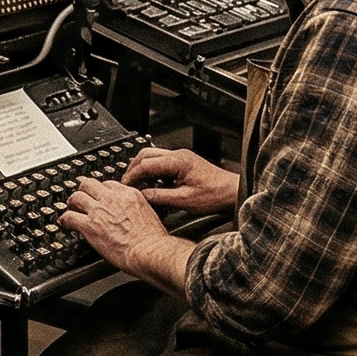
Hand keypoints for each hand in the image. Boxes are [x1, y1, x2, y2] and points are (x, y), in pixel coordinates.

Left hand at [62, 177, 173, 276]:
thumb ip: (136, 210)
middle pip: (89, 184)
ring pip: (76, 197)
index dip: (101, 191)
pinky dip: (65, 220)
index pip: (109, 184)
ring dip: (72, 203)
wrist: (148, 251)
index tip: (99, 197)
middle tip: (81, 199)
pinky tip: (65, 224)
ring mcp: (99, 211)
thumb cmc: (153, 241)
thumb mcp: (149, 215)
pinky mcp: (89, 226)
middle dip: (84, 191)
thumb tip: (132, 216)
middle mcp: (112, 198)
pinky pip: (69, 217)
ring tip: (71, 209)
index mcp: (129, 194)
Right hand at [121, 146, 237, 215]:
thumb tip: (142, 195)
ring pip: (153, 158)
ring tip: (137, 185)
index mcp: (178, 161)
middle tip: (127, 183)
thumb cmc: (215, 195)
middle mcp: (178, 155)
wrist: (232, 193)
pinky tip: (152, 185)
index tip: (125, 186)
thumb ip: (160, 197)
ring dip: (143, 170)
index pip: (146, 164)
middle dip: (134, 169)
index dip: (132, 175)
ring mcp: (181, 158)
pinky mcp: (184, 164)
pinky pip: (162, 164)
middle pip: (146, 155)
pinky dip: (152, 172)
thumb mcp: (184, 200)